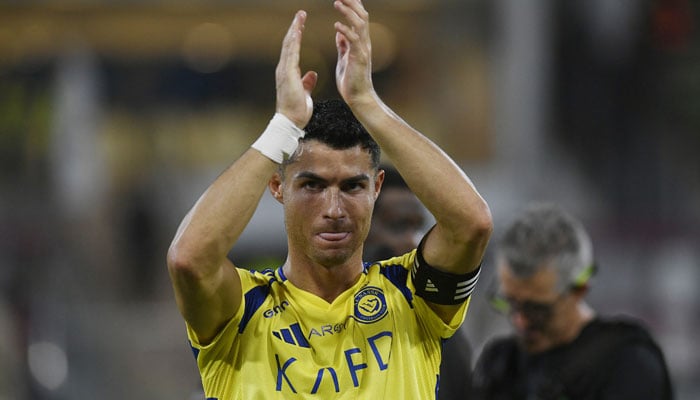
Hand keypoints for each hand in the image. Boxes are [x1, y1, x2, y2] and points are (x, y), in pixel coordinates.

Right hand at [276, 10, 317, 127]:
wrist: (291, 122)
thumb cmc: (297, 110)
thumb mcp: (305, 93)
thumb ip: (307, 82)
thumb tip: (312, 74)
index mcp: (289, 72)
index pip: (293, 50)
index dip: (297, 36)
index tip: (302, 25)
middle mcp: (284, 68)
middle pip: (289, 43)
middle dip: (295, 27)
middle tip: (300, 13)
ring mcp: (284, 70)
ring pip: (288, 45)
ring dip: (294, 29)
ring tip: (300, 16)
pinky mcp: (287, 74)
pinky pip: (291, 53)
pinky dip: (294, 41)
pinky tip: (298, 31)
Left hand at [334, 0, 374, 105]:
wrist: (358, 98)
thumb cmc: (351, 80)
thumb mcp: (345, 58)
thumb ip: (343, 44)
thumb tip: (339, 33)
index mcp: (360, 41)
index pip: (358, 17)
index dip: (353, 4)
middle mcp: (364, 42)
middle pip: (361, 15)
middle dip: (352, 2)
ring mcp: (363, 49)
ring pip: (360, 24)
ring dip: (348, 12)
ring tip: (337, 2)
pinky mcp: (359, 58)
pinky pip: (354, 40)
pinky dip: (346, 31)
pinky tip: (336, 25)